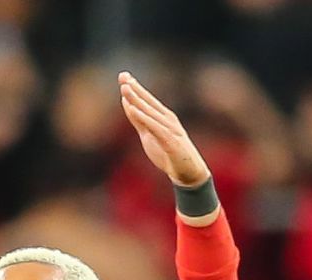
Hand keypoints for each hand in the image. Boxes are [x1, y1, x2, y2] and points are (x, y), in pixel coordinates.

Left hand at [118, 71, 209, 187]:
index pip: (147, 100)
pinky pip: (155, 128)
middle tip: (123, 76)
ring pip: (150, 112)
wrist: (188, 172)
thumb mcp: (148, 135)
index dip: (136, 87)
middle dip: (135, 89)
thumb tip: (127, 103)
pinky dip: (144, 118)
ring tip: (125, 89)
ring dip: (137, 100)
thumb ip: (138, 120)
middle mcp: (167, 120)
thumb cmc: (168, 153)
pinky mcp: (170, 141)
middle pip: (148, 102)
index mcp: (163, 117)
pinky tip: (134, 110)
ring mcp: (170, 130)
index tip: (123, 76)